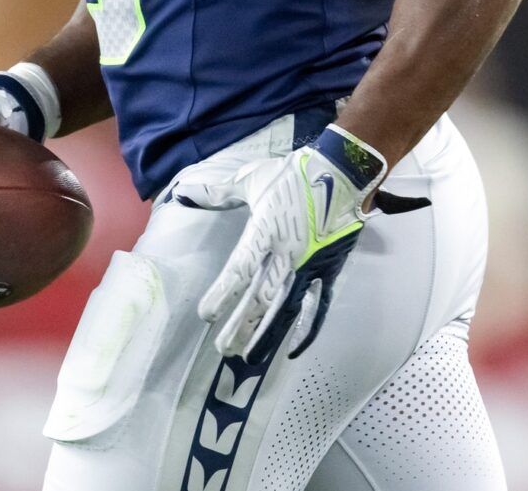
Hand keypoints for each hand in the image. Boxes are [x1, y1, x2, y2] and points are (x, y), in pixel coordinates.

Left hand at [186, 124, 387, 362]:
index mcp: (266, 230)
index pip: (240, 269)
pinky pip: (318, 305)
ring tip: (248, 356)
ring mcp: (312, 264)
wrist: (341, 171)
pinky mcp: (330, 269)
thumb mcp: (251, 179)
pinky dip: (306, 329)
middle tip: (222, 348)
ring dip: (266, 333)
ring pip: (286, 307)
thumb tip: (185, 193)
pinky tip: (291, 349)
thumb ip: (219, 192)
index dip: (223, 294)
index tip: (207, 315)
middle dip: (241, 324)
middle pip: (261, 297)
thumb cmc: (292, 174)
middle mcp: (288, 253)